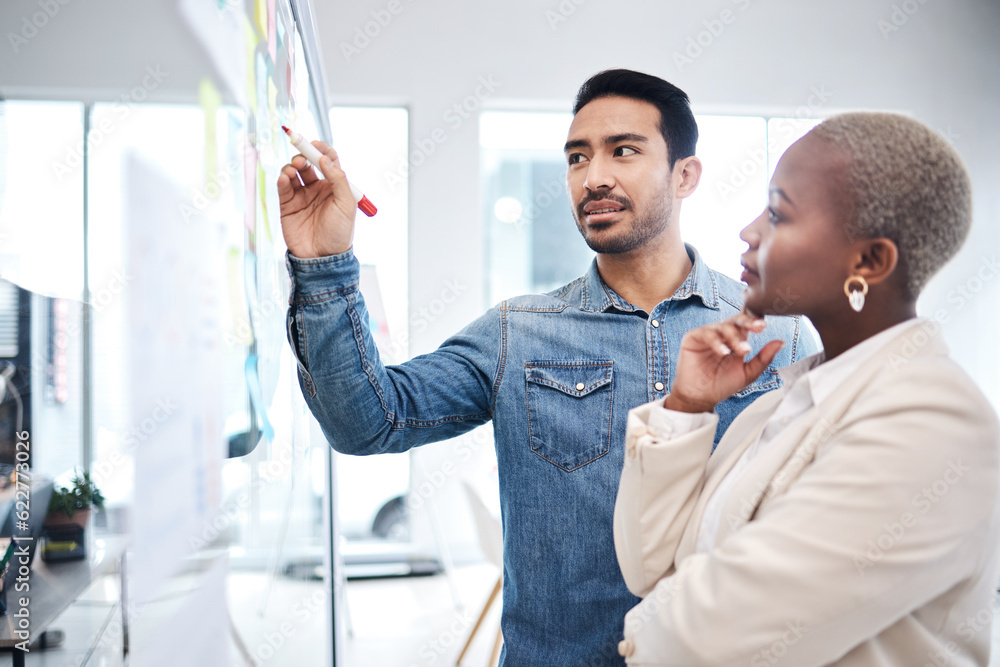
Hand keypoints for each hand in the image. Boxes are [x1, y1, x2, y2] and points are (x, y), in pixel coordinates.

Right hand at [276, 141, 356, 258]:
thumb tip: (325, 159)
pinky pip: (283, 188)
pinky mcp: (288, 205)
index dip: (321, 149)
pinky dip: (282, 179)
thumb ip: (338, 180)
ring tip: (292, 169)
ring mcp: (302, 196)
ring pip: (293, 173)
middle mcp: (317, 188)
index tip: (315, 144)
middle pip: (308, 163)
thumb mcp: (346, 205)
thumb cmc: (339, 233)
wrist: (322, 258)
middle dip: (303, 156)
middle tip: (301, 158)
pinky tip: (284, 178)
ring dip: (291, 166)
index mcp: (334, 186)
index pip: (328, 160)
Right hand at [664, 310, 784, 412]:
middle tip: (759, 327)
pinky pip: (706, 334)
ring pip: (723, 326)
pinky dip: (716, 342)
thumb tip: (781, 342)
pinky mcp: (693, 338)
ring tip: (742, 351)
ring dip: (735, 337)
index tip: (765, 325)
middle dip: (748, 322)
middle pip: (736, 320)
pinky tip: (723, 352)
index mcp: (737, 339)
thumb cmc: (722, 385)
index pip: (747, 323)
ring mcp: (707, 334)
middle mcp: (722, 333)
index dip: (756, 320)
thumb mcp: (748, 373)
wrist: (701, 398)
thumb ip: (764, 358)